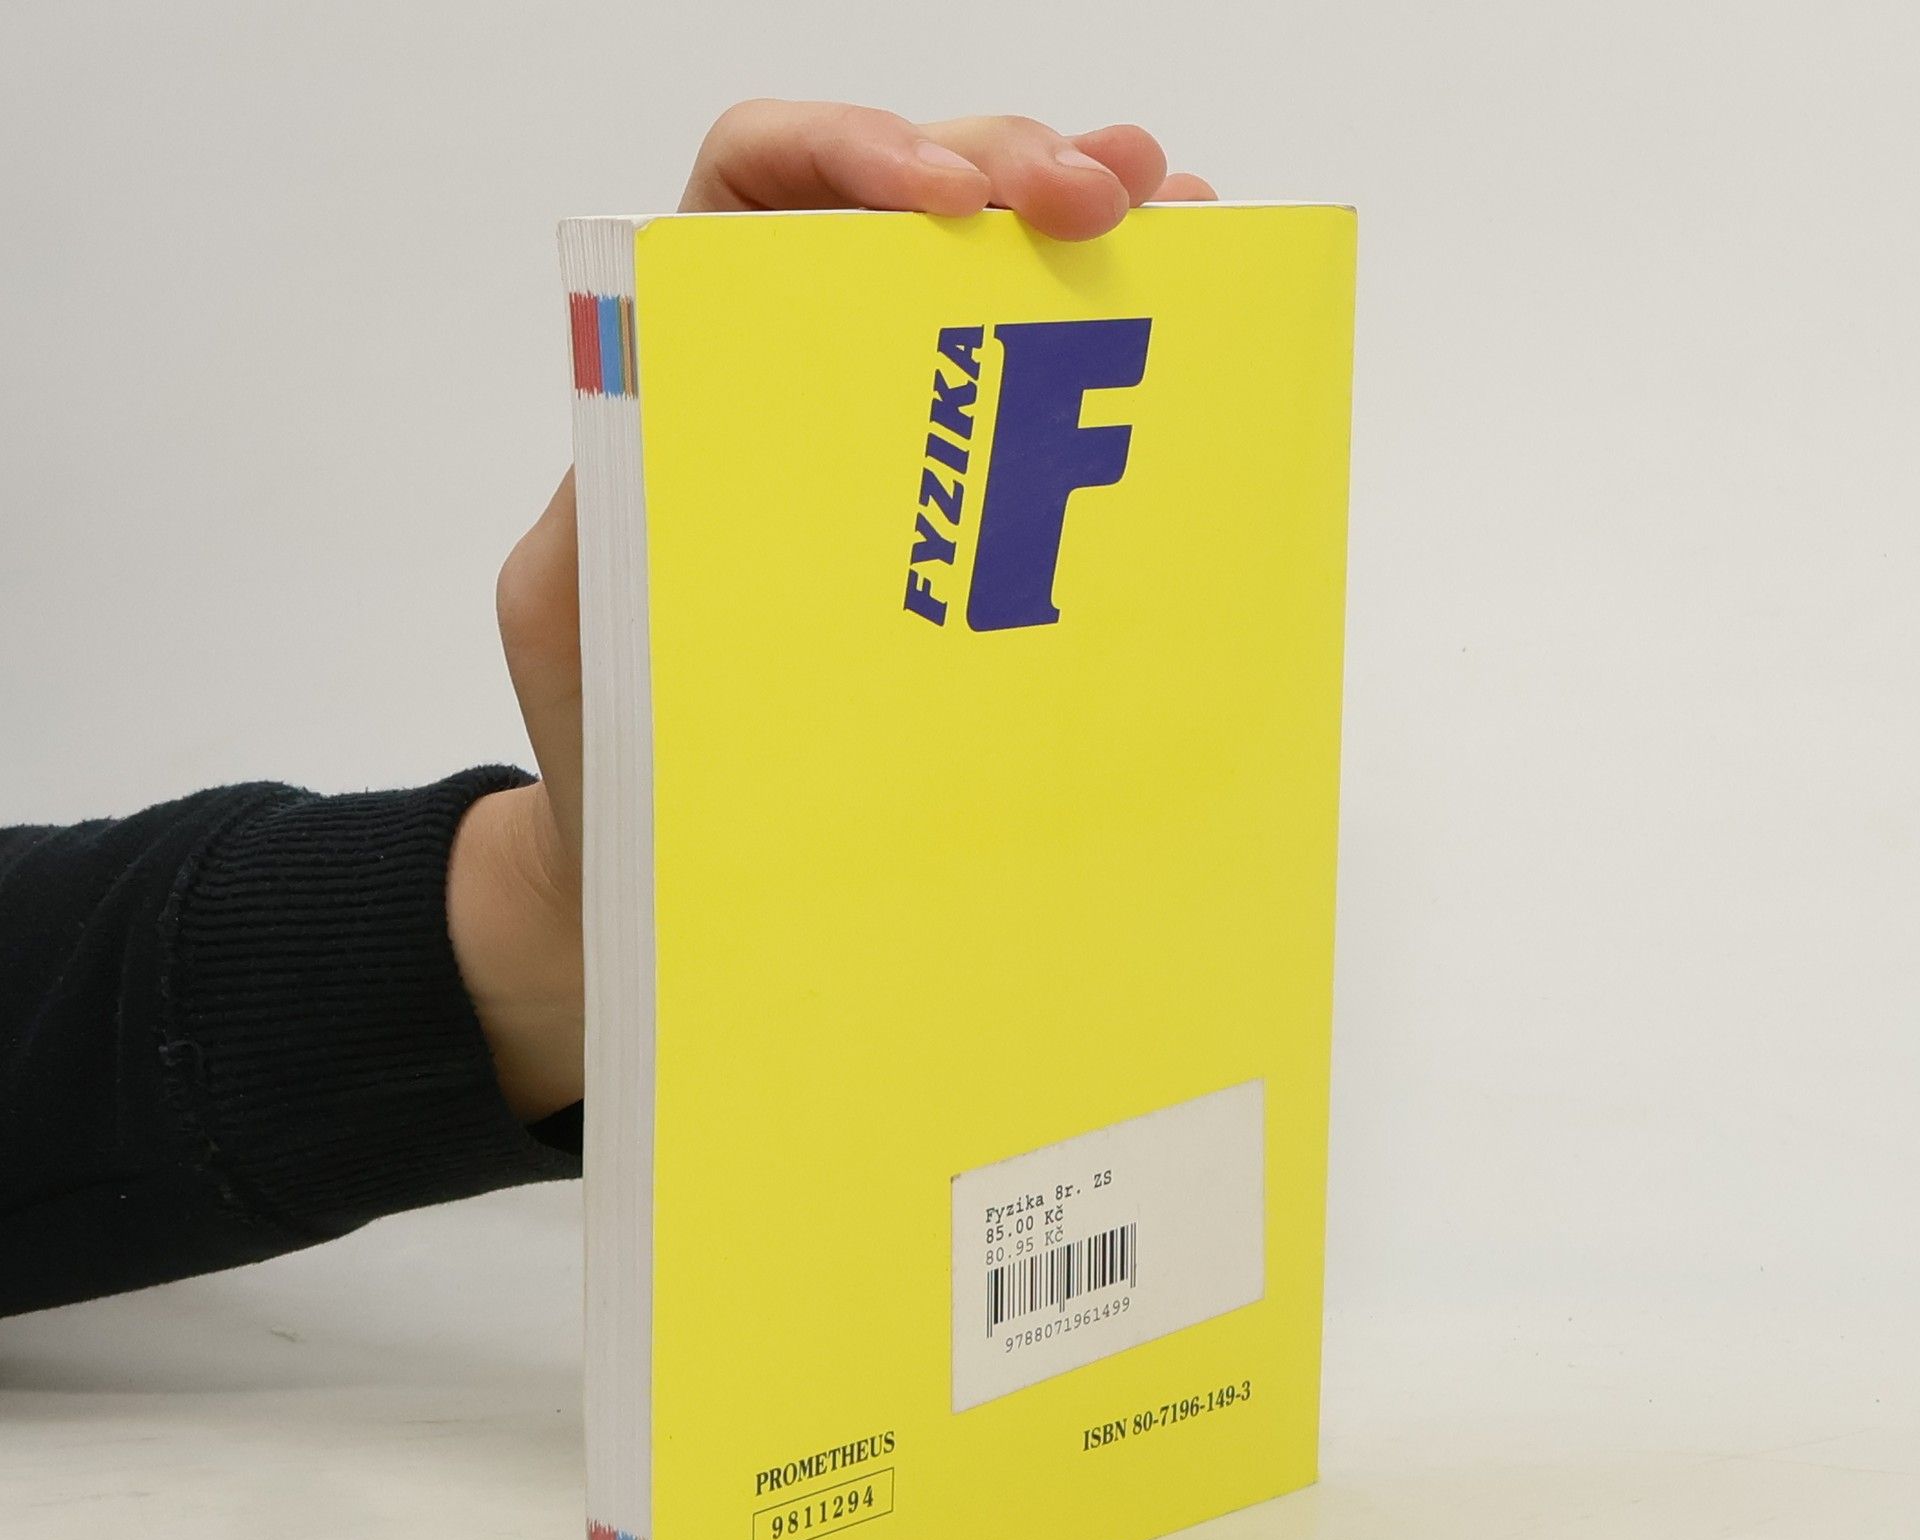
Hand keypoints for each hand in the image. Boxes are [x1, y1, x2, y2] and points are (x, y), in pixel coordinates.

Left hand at [461, 103, 1213, 1121]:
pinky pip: (1034, 401)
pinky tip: (1189, 304)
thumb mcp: (578, 614)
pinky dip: (1104, 335)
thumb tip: (684, 447)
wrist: (659, 849)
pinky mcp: (959, 516)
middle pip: (902, 204)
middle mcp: (796, 371)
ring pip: (985, 281)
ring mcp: (889, 439)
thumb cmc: (608, 732)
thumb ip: (605, 515)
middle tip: (1103, 193)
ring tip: (1177, 215)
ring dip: (1079, 226)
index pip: (754, 184)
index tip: (931, 193)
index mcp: (691, 362)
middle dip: (1005, 169)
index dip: (842, 148)